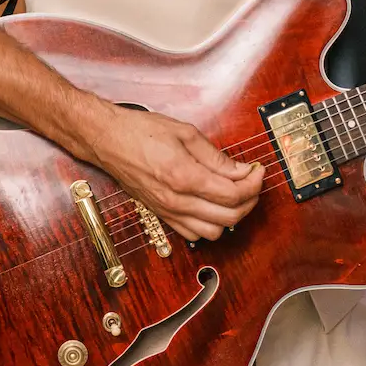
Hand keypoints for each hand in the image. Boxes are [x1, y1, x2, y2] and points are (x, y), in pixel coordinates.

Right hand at [88, 106, 263, 240]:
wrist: (107, 141)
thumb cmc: (140, 132)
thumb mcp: (184, 133)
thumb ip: (215, 156)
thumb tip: (241, 170)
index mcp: (184, 176)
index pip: (233, 194)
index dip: (253, 183)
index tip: (258, 169)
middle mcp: (176, 200)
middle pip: (229, 217)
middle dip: (249, 199)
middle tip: (252, 180)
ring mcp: (168, 211)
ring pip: (213, 232)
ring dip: (231, 215)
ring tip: (235, 193)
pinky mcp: (161, 215)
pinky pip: (193, 234)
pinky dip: (210, 224)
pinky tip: (212, 204)